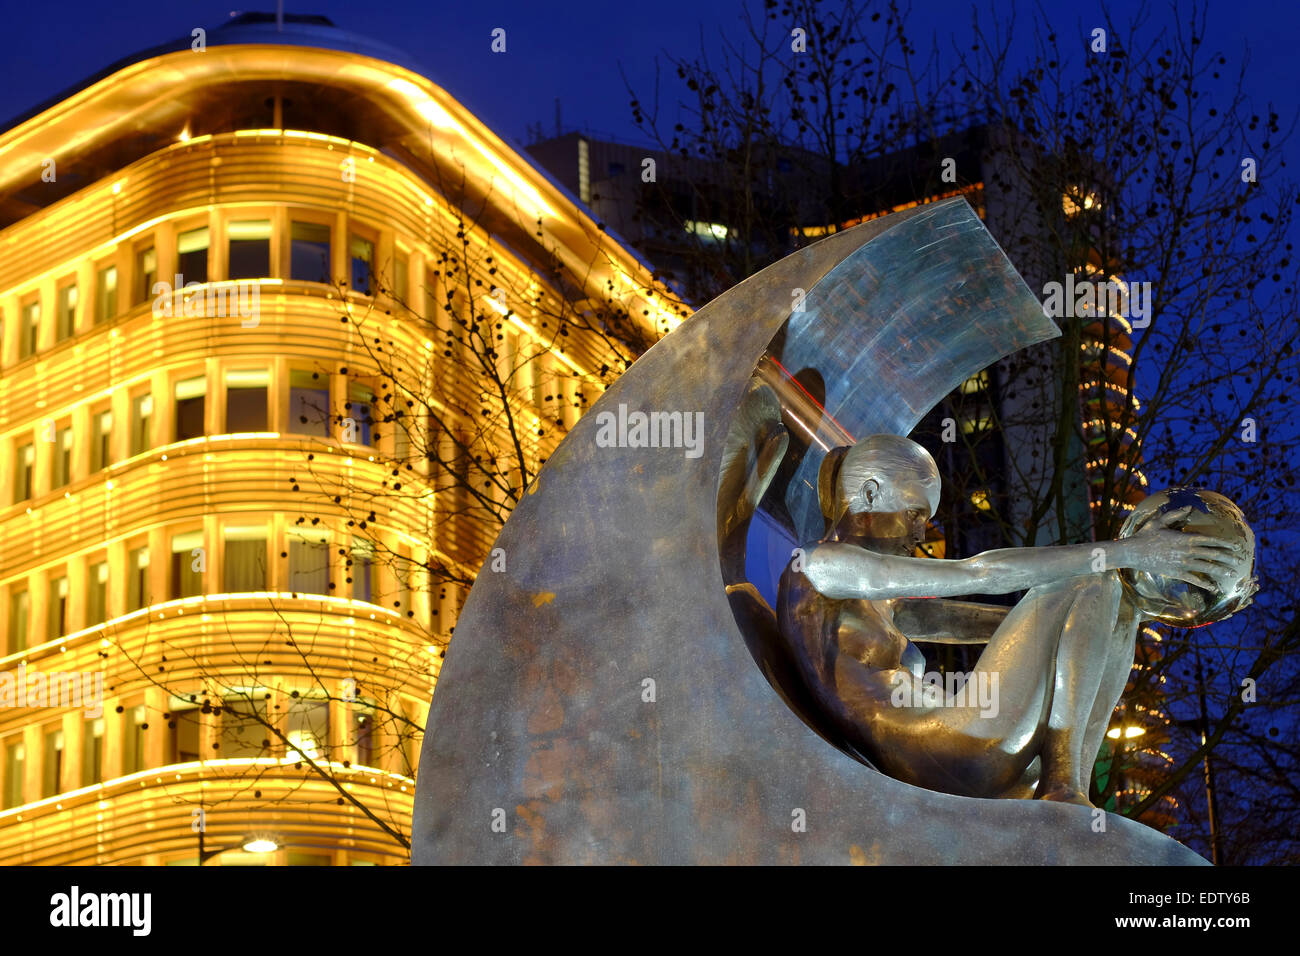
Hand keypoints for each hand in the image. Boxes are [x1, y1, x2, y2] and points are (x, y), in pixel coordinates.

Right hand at [1119, 506, 1239, 590]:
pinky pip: (1194, 579)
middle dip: (1228, 557)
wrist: (1132, 552)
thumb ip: (1175, 514)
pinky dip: (1205, 584)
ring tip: (1233, 573)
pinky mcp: (1176, 573)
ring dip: (1221, 570)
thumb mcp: (1158, 521)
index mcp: (1185, 538)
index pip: (1210, 540)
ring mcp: (1182, 563)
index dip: (1224, 543)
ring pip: (1206, 567)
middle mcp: (1187, 551)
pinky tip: (1214, 587)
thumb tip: (1189, 507)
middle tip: (1240, 560)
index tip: (1236, 545)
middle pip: (1212, 554)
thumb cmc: (1144, 535)